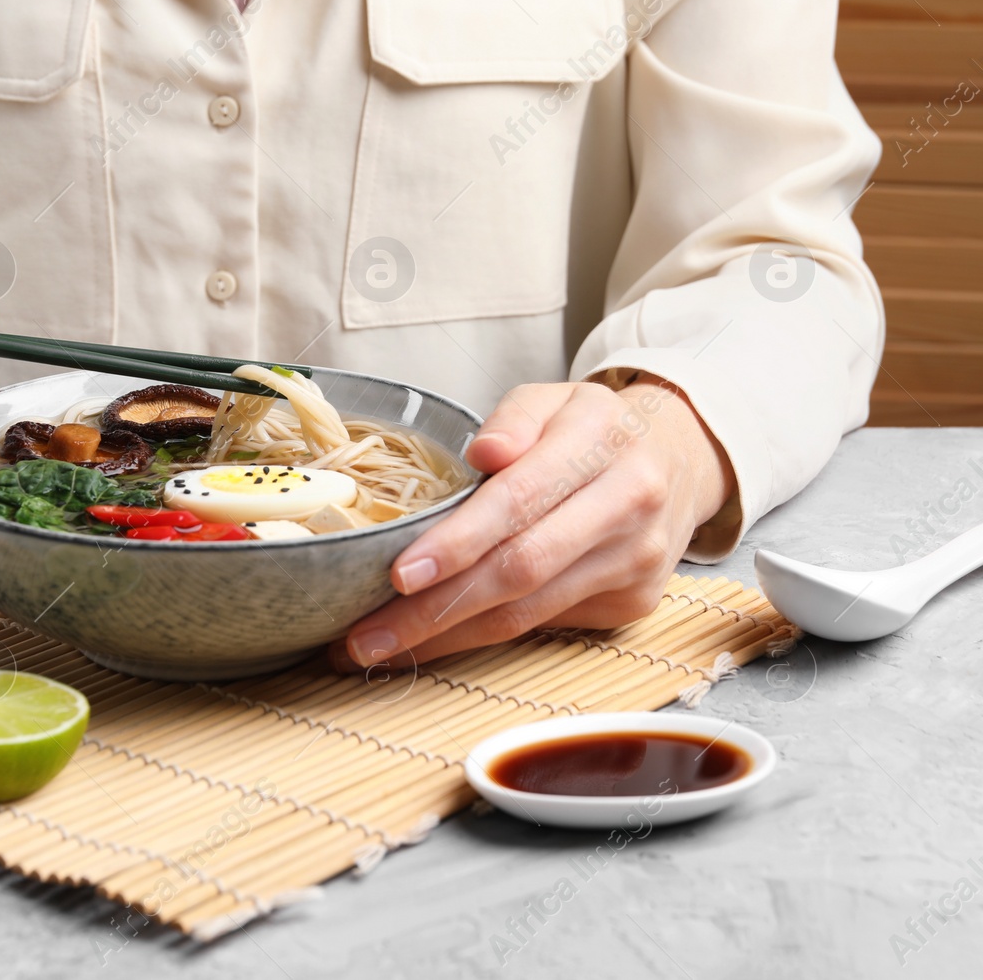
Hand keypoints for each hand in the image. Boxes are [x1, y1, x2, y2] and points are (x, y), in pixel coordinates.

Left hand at [332, 378, 735, 670]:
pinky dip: (479, 637)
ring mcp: (634, 562)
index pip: (520, 500)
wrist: (677, 461)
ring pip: (528, 612)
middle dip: (437, 609)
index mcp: (603, 443)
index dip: (458, 542)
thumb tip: (485, 453)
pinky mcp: (632, 603)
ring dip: (447, 637)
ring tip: (379, 646)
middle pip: (521, 569)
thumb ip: (514, 417)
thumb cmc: (592, 430)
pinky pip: (542, 624)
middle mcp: (628, 505)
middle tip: (366, 634)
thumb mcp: (553, 398)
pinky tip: (431, 640)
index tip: (398, 574)